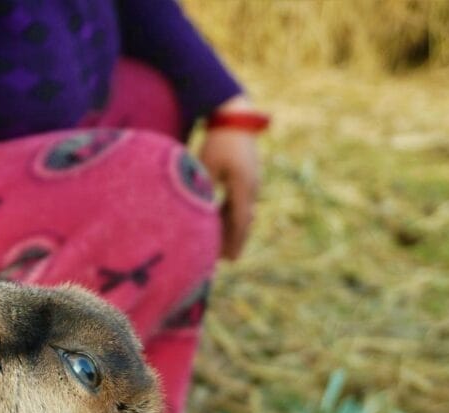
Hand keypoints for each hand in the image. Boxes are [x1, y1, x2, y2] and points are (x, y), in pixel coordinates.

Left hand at [198, 95, 261, 260]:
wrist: (235, 117)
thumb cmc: (217, 139)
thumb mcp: (206, 164)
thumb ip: (202, 187)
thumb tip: (196, 210)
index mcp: (243, 185)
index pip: (240, 220)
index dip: (235, 241)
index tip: (230, 258)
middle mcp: (252, 186)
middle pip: (244, 220)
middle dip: (235, 239)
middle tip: (225, 259)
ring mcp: (253, 181)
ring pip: (243, 212)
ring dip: (233, 228)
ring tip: (222, 245)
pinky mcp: (248, 177)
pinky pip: (241, 201)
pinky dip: (233, 214)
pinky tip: (221, 223)